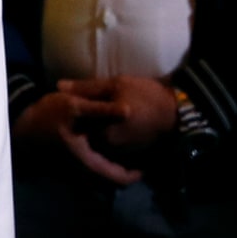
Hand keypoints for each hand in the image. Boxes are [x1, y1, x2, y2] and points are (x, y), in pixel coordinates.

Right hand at [12, 89, 138, 184]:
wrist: (19, 124)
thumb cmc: (47, 115)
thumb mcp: (74, 106)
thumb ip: (102, 110)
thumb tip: (130, 110)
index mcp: (87, 161)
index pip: (118, 179)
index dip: (135, 175)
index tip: (145, 165)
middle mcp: (82, 173)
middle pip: (111, 183)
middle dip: (125, 174)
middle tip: (137, 161)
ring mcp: (73, 172)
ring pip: (101, 180)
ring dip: (113, 172)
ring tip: (124, 157)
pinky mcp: (67, 168)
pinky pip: (91, 175)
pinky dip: (102, 168)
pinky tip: (104, 153)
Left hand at [60, 75, 177, 150]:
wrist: (178, 112)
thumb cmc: (146, 95)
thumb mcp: (115, 84)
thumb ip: (86, 88)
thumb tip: (58, 86)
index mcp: (104, 131)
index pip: (77, 125)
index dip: (71, 113)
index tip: (65, 103)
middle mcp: (111, 146)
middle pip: (87, 135)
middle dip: (81, 123)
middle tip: (76, 109)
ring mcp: (122, 152)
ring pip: (98, 141)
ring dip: (93, 130)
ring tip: (92, 115)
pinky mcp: (131, 153)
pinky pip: (111, 146)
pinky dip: (106, 135)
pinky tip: (108, 122)